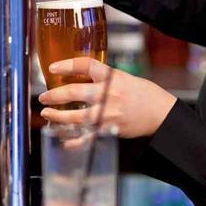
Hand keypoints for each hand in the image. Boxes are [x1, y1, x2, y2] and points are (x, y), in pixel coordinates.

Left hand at [38, 58, 177, 138]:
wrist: (161, 113)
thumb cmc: (144, 94)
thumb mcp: (124, 78)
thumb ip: (104, 78)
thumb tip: (80, 78)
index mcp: (112, 77)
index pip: (85, 65)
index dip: (66, 65)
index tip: (53, 67)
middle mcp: (109, 94)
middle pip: (75, 91)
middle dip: (55, 95)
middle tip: (44, 96)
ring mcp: (108, 114)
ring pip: (76, 116)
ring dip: (58, 116)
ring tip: (47, 114)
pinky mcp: (109, 130)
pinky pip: (87, 137)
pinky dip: (74, 140)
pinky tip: (63, 140)